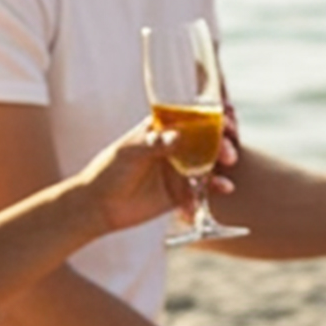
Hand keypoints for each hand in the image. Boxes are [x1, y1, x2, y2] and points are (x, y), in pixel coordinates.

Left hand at [74, 123, 233, 236]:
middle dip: (221, 144)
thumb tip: (178, 136)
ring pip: (208, 164)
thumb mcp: (129, 153)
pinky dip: (214, 188)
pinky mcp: (180, 192)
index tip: (226, 123)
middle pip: (206, 141)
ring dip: (221, 166)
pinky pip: (203, 189)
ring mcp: (178, 169)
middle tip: (228, 154)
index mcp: (161, 130)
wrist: (98, 206)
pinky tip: (222, 189)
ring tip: (226, 172)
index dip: (211, 118)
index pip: (191, 118)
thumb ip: (154, 144)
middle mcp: (174, 147)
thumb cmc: (108, 172)